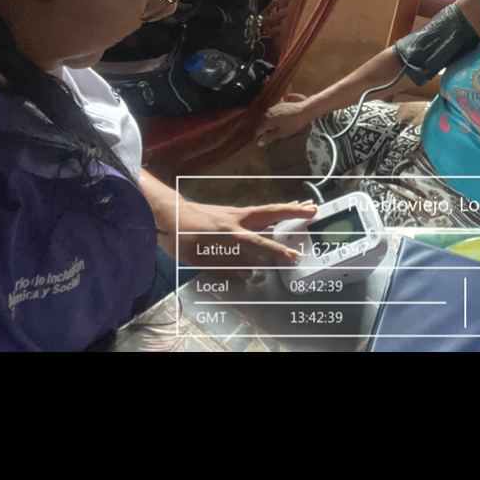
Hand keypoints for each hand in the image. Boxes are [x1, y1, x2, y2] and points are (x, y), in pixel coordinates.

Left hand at [172, 199, 317, 266]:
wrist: (165, 212)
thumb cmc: (180, 236)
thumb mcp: (198, 257)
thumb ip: (223, 266)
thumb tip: (248, 274)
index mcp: (228, 233)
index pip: (257, 243)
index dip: (275, 251)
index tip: (293, 255)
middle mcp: (235, 220)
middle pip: (269, 214)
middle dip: (292, 213)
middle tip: (314, 210)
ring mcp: (234, 213)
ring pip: (265, 210)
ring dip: (286, 208)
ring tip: (305, 206)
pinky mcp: (231, 212)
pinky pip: (257, 210)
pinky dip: (272, 210)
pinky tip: (278, 212)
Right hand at [254, 97, 313, 149]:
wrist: (304, 110)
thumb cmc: (293, 124)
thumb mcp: (281, 133)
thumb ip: (269, 137)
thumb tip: (258, 143)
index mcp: (267, 120)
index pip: (257, 130)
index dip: (258, 138)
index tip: (261, 143)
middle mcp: (267, 113)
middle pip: (261, 124)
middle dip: (262, 131)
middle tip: (267, 138)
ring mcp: (273, 108)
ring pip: (266, 118)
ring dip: (267, 125)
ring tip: (272, 131)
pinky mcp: (278, 105)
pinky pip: (271, 114)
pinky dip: (272, 119)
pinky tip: (277, 123)